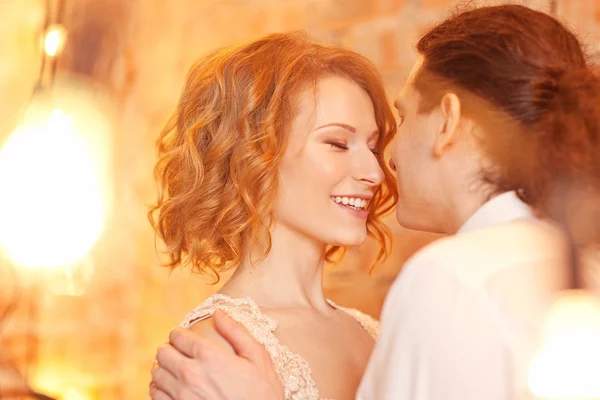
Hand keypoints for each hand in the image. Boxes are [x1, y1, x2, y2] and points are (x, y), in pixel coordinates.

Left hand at [150, 309, 284, 399]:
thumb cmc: (262, 393)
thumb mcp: (258, 357)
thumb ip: (236, 331)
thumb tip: (218, 312)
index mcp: (209, 356)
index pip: (178, 336)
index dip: (180, 334)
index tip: (184, 337)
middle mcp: (190, 374)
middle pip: (162, 353)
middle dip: (170, 349)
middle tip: (179, 352)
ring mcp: (181, 396)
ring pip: (156, 374)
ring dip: (163, 368)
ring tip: (174, 369)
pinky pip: (156, 396)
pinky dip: (159, 389)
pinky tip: (171, 388)